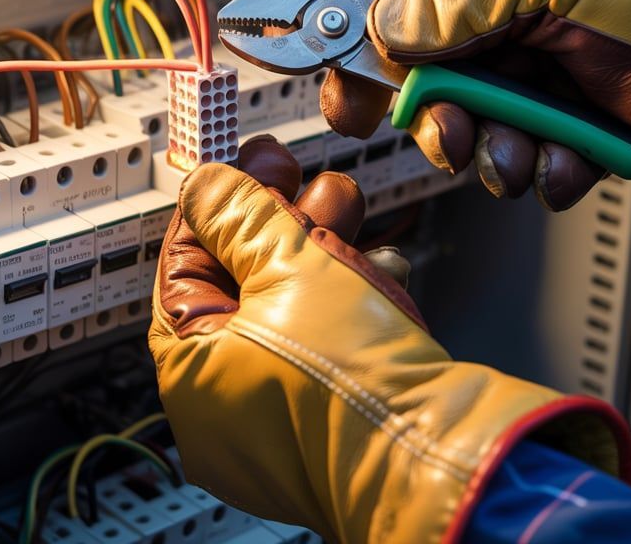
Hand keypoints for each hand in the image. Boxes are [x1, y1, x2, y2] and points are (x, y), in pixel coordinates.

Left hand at [149, 136, 630, 542]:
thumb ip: (238, 215)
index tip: (236, 171)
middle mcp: (231, 407)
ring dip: (317, 245)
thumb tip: (207, 187)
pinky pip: (330, 339)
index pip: (183, 272)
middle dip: (274, 219)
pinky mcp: (342, 412)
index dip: (212, 210)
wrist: (446, 459)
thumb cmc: (357, 388)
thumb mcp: (286, 267)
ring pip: (292, 306)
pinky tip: (373, 259)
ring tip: (343, 202)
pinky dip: (347, 295)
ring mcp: (287, 415)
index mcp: (192, 381)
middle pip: (241, 285)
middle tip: (290, 172)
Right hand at [313, 0, 630, 206]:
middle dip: (417, 103)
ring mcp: (516, 61)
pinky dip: (532, 166)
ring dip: (478, 145)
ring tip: (512, 150)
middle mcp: (490, 3)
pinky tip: (559, 161)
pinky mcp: (546, 114)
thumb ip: (454, 0)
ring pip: (456, 116)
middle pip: (408, 56)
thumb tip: (382, 27)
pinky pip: (512, 150)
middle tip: (430, 125)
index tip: (318, 38)